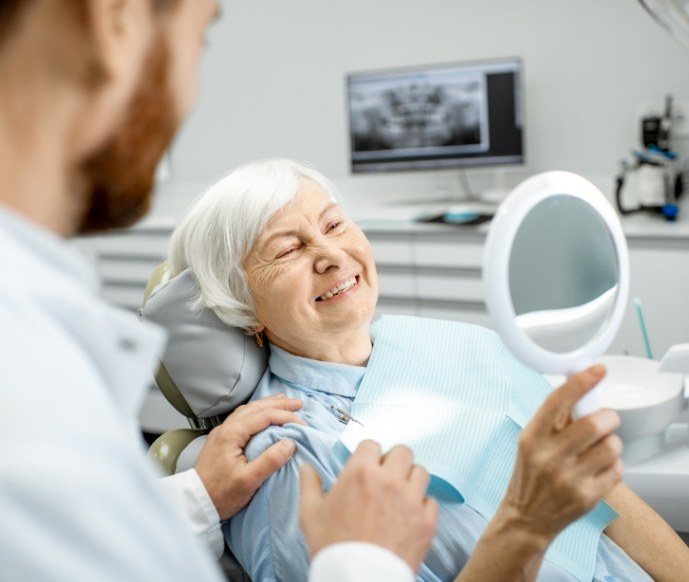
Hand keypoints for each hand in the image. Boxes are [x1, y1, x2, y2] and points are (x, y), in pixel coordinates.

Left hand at [195, 394, 304, 519]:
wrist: (195, 504)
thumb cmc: (221, 495)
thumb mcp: (248, 481)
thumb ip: (270, 461)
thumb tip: (289, 443)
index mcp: (232, 434)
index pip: (263, 416)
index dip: (285, 415)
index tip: (302, 422)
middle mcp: (226, 428)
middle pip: (256, 408)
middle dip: (279, 404)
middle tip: (299, 404)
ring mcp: (222, 433)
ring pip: (248, 410)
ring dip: (268, 405)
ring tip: (284, 402)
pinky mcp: (222, 440)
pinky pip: (243, 417)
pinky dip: (258, 412)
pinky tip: (263, 414)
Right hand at [300, 440, 438, 573]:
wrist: (356, 579)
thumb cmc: (332, 547)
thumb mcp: (310, 513)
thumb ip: (309, 484)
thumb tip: (306, 467)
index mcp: (360, 472)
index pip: (372, 444)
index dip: (368, 455)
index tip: (367, 466)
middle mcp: (389, 480)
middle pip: (403, 452)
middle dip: (394, 461)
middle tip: (386, 477)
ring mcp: (411, 500)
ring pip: (421, 472)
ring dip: (410, 479)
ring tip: (400, 494)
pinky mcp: (426, 521)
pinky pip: (431, 501)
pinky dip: (422, 506)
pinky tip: (410, 515)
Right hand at [500, 365, 622, 545]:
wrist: (526, 518)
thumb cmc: (530, 475)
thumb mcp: (530, 442)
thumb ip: (553, 419)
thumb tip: (579, 387)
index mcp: (532, 437)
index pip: (558, 401)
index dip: (580, 382)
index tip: (597, 369)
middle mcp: (549, 456)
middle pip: (595, 423)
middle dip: (608, 417)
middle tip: (606, 419)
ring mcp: (569, 478)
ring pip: (611, 445)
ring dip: (612, 442)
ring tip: (600, 447)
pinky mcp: (587, 497)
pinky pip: (617, 469)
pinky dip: (613, 465)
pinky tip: (598, 468)